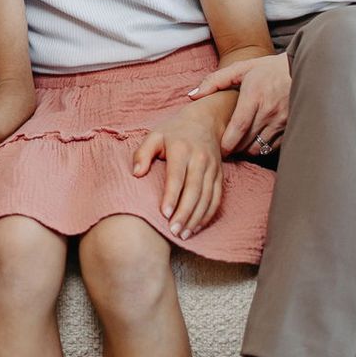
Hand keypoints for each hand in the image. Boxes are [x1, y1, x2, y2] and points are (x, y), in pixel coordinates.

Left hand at [131, 108, 223, 238]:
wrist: (205, 121)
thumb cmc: (174, 132)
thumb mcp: (154, 135)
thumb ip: (142, 153)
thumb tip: (136, 173)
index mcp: (182, 149)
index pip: (177, 176)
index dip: (172, 196)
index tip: (165, 214)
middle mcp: (200, 159)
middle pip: (194, 190)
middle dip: (185, 213)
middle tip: (174, 231)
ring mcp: (212, 168)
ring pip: (207, 197)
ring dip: (197, 218)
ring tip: (184, 235)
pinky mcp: (220, 176)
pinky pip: (217, 199)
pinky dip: (208, 215)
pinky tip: (197, 227)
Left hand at [191, 53, 291, 154]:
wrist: (300, 69)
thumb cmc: (267, 69)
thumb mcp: (240, 69)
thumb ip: (214, 81)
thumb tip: (193, 96)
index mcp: (254, 96)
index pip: (238, 127)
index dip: (227, 143)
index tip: (219, 149)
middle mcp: (269, 110)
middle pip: (247, 141)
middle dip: (233, 148)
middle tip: (224, 147)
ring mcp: (282, 120)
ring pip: (260, 147)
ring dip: (246, 149)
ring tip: (238, 143)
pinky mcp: (290, 127)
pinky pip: (273, 147)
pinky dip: (262, 147)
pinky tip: (254, 140)